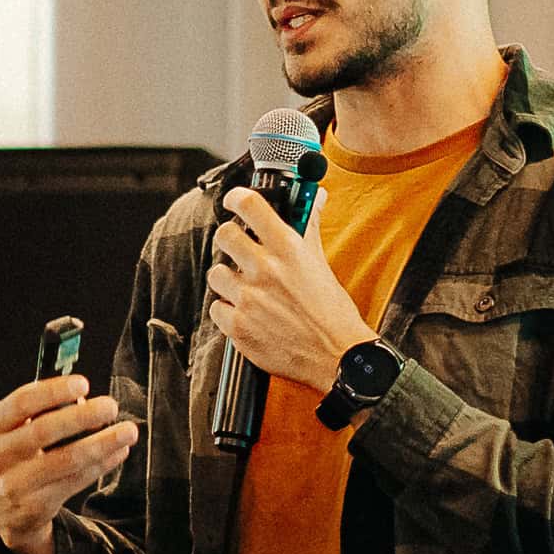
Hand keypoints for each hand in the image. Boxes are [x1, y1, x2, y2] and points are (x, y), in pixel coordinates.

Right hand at [0, 375, 133, 553]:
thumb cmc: (15, 455)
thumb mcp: (12, 430)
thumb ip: (41, 411)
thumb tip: (86, 401)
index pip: (21, 402)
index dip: (54, 391)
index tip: (84, 384)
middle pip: (43, 431)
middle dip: (82, 416)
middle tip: (111, 406)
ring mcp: (12, 485)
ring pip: (65, 460)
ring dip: (102, 443)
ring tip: (128, 431)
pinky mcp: (33, 508)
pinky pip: (75, 482)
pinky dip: (101, 465)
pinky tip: (118, 452)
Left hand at [204, 191, 374, 392]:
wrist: (337, 356)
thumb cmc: (333, 312)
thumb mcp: (320, 263)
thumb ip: (307, 227)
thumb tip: (313, 197)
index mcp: (288, 249)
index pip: (250, 205)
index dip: (235, 198)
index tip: (233, 202)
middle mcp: (265, 269)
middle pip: (224, 234)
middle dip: (230, 240)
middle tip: (239, 250)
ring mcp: (249, 299)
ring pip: (216, 272)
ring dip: (228, 279)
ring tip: (247, 289)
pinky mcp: (238, 327)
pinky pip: (216, 308)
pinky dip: (228, 311)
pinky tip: (247, 315)